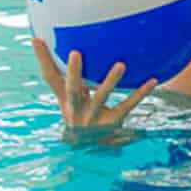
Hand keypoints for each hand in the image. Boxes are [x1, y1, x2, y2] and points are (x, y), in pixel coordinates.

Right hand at [32, 37, 157, 129]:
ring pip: (101, 97)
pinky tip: (153, 80)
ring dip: (110, 80)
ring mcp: (94, 117)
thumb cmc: (81, 114)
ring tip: (121, 64)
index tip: (37, 40)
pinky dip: (140, 93)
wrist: (89, 150)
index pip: (50, 77)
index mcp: (65, 99)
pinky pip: (127, 105)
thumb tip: (70, 47)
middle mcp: (76, 109)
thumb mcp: (71, 99)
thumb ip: (69, 77)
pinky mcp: (113, 123)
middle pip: (72, 88)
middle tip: (75, 53)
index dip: (43, 59)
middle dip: (73, 71)